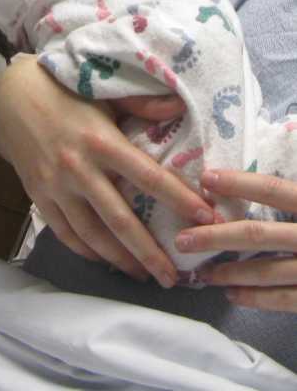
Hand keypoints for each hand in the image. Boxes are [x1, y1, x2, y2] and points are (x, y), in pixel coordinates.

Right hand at [0, 54, 214, 285]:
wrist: (12, 97)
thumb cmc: (64, 91)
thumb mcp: (103, 92)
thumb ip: (140, 104)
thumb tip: (179, 106)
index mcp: (100, 140)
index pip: (148, 177)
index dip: (179, 199)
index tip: (207, 218)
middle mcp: (78, 168)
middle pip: (120, 220)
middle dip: (149, 252)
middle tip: (173, 278)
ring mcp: (56, 185)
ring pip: (92, 234)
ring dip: (120, 259)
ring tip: (144, 276)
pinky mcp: (38, 195)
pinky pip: (64, 232)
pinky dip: (86, 250)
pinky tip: (105, 259)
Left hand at [176, 169, 296, 311]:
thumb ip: (291, 194)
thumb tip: (258, 169)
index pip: (274, 190)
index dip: (239, 183)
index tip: (205, 178)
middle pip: (258, 234)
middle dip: (215, 236)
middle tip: (181, 240)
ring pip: (267, 270)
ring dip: (229, 271)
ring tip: (200, 272)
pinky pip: (284, 300)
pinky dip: (255, 298)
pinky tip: (230, 294)